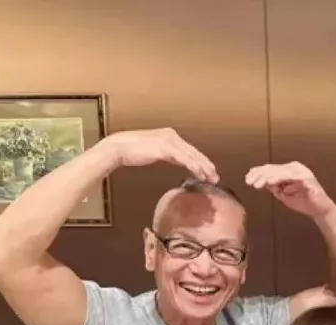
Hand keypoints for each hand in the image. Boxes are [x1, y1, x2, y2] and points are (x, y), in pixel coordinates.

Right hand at [101, 128, 217, 182]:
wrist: (119, 148)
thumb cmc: (133, 151)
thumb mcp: (155, 150)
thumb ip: (168, 154)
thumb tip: (178, 160)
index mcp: (170, 135)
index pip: (190, 149)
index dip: (201, 161)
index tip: (210, 171)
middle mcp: (172, 136)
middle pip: (194, 152)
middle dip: (206, 165)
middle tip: (215, 177)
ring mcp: (169, 141)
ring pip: (192, 156)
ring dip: (203, 168)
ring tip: (212, 178)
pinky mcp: (165, 148)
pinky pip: (184, 159)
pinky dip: (194, 167)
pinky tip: (201, 174)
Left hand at [245, 162, 335, 217]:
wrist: (319, 210)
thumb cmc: (303, 202)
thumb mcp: (283, 195)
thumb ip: (274, 187)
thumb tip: (262, 182)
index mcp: (288, 170)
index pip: (270, 169)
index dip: (257, 173)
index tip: (247, 179)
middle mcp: (294, 167)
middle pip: (272, 168)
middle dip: (259, 175)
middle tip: (249, 182)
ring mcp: (301, 171)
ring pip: (279, 171)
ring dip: (267, 177)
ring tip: (257, 184)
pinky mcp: (306, 177)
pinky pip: (290, 176)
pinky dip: (279, 178)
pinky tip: (270, 182)